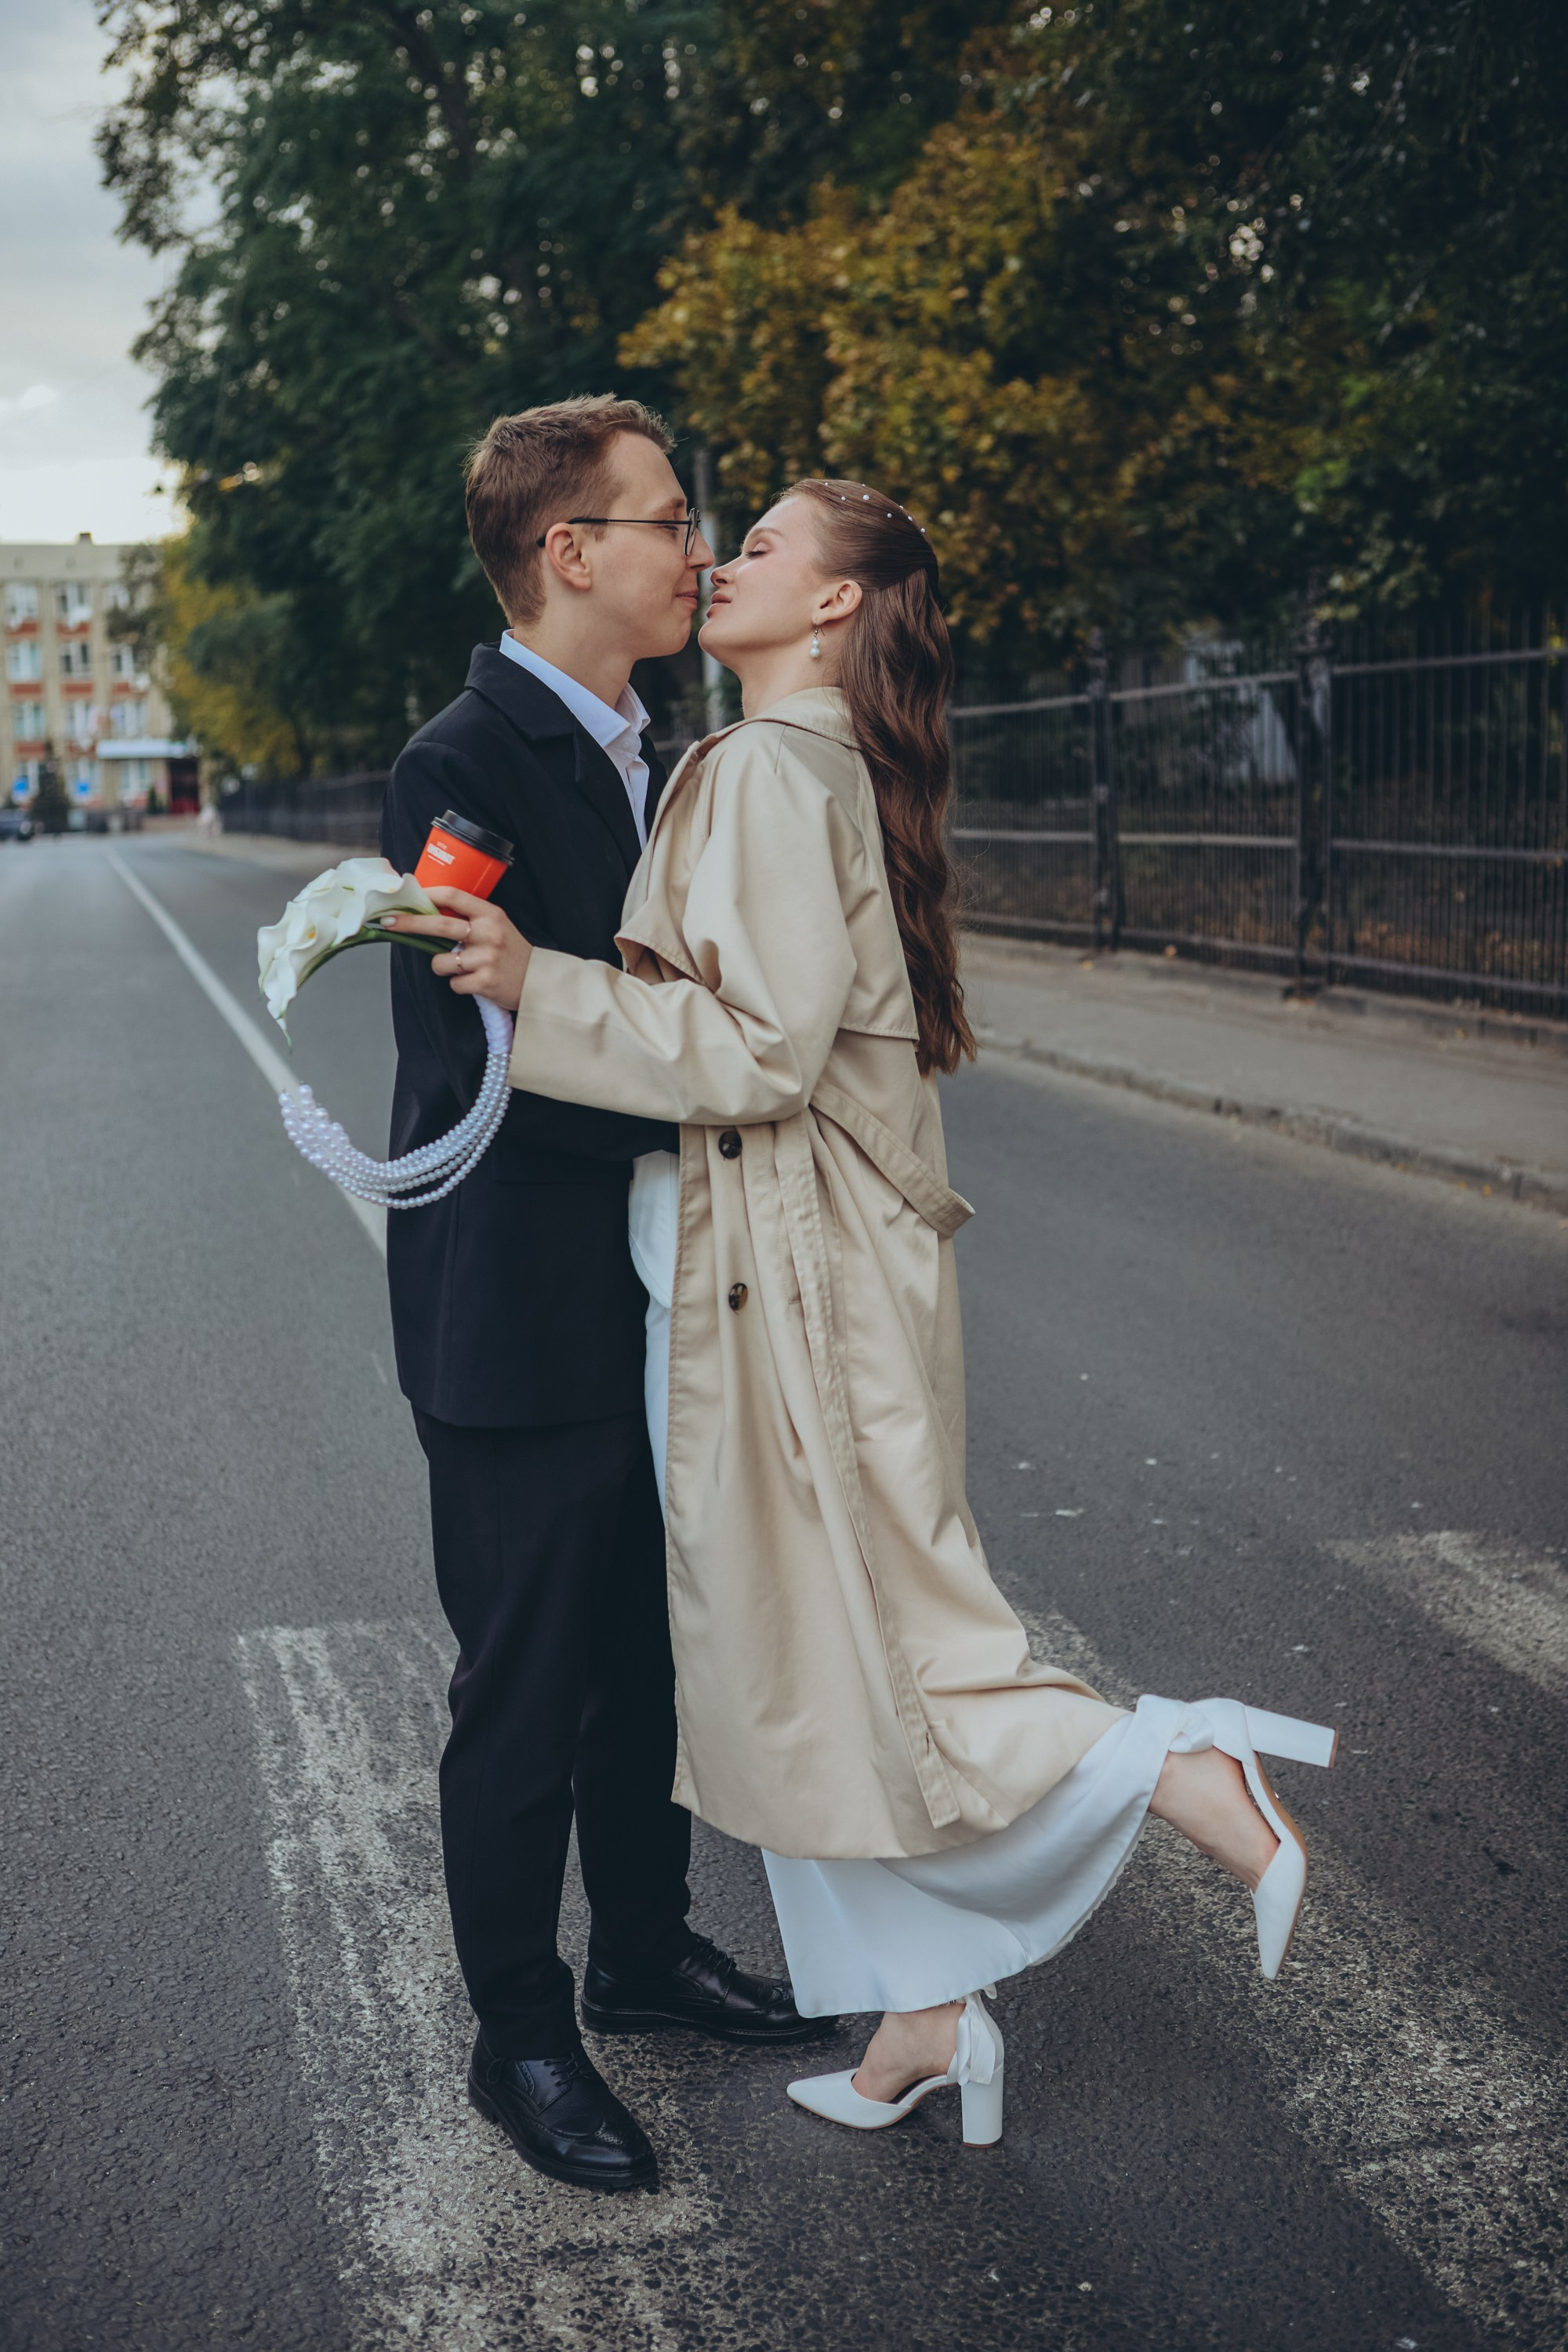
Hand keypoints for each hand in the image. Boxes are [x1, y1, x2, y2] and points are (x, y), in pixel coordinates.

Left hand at [380, 885, 532, 1011]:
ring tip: (462, 968)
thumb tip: (428, 913)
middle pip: (439, 925)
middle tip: (389, 922)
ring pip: (440, 961)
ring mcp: (486, 958)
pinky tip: (475, 982)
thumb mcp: (496, 926)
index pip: (453, 895)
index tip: (407, 896)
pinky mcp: (484, 982)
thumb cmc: (511, 952)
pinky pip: (453, 984)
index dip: (427, 894)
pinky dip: (459, 985)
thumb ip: (469, 919)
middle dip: (409, 923)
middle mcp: (488, 933)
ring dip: (443, 967)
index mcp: (490, 914)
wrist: (539, 981)